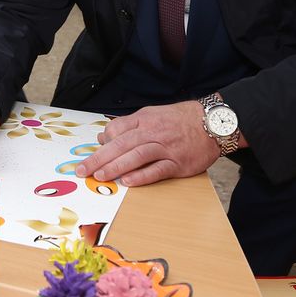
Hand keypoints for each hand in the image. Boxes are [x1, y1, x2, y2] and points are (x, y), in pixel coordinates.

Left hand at [75, 101, 218, 186]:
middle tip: (82, 170)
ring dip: (116, 167)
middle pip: (121, 144)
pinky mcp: (178, 162)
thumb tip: (103, 137)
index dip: (102, 143)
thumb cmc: (180, 120)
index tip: (89, 155)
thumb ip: (128, 126)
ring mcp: (166, 147)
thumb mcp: (152, 115)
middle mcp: (152, 132)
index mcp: (144, 119)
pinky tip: (128, 181)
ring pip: (136, 156)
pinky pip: (157, 170)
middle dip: (99, 158)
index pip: (116, 130)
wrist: (213, 122)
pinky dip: (142, 176)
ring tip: (100, 176)